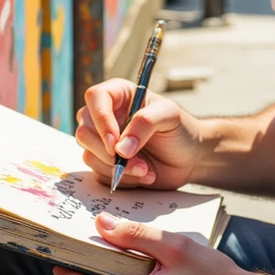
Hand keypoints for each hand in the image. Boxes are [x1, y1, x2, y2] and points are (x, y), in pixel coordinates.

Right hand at [76, 80, 204, 189]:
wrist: (189, 158)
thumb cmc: (181, 130)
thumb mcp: (170, 116)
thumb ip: (146, 123)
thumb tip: (120, 148)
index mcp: (118, 95)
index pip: (95, 98)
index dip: (101, 120)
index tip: (115, 143)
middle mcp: (106, 116)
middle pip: (84, 131)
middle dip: (110, 153)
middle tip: (139, 162)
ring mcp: (103, 141)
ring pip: (90, 156)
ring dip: (119, 169)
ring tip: (147, 169)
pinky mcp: (106, 164)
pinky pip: (100, 175)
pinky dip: (122, 179)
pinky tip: (144, 175)